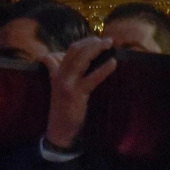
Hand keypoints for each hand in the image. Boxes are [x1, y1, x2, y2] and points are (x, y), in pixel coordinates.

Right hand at [41, 36, 116, 150]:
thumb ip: (58, 70)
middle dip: (93, 42)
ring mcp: (67, 83)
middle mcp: (60, 75)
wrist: (58, 130)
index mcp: (56, 72)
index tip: (98, 40)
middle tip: (107, 41)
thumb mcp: (58, 86)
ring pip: (82, 59)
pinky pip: (92, 78)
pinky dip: (103, 69)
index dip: (85, 42)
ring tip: (109, 45)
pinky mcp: (76, 94)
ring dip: (97, 49)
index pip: (71, 50)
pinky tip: (113, 63)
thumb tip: (66, 55)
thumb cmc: (62, 109)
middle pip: (76, 50)